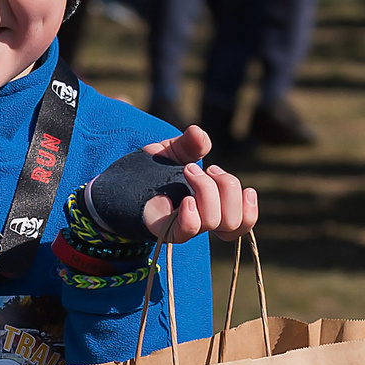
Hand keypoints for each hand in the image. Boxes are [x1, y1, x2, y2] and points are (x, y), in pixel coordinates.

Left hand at [139, 126, 257, 242]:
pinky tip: (186, 198)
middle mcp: (199, 220)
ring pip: (214, 221)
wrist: (114, 185)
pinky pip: (188, 230)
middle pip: (233, 220)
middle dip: (227, 186)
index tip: (244, 188)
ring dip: (208, 191)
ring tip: (190, 170)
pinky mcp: (163, 229)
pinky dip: (192, 214)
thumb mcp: (172, 152)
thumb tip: (199, 134)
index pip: (241, 223)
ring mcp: (182, 226)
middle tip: (208, 168)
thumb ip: (188, 145)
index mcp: (209, 207)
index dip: (250, 209)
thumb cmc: (147, 172)